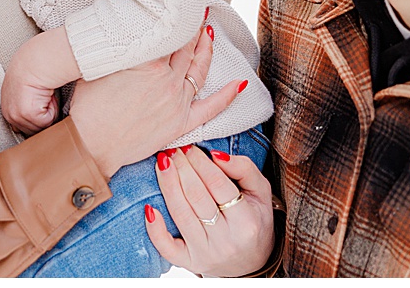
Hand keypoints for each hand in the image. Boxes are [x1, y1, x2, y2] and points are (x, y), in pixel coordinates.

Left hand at [0, 57, 58, 135]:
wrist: (33, 63)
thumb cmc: (32, 73)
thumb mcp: (23, 92)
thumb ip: (26, 106)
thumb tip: (37, 118)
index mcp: (7, 110)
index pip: (22, 128)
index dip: (35, 120)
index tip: (40, 110)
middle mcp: (9, 115)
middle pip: (33, 130)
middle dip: (43, 117)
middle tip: (43, 99)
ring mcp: (17, 116)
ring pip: (42, 126)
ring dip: (49, 112)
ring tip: (45, 95)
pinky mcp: (28, 114)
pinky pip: (48, 120)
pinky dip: (53, 108)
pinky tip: (47, 95)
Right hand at [69, 19, 240, 175]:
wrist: (91, 145)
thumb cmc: (88, 108)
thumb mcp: (97, 65)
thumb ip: (117, 47)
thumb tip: (123, 29)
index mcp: (148, 63)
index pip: (167, 32)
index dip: (173, 15)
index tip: (177, 3)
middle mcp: (167, 79)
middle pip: (185, 46)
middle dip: (191, 27)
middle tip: (196, 11)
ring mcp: (177, 101)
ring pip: (199, 69)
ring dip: (206, 49)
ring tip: (208, 33)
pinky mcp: (181, 123)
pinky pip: (212, 108)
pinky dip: (227, 95)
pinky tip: (238, 83)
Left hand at [147, 145, 274, 276]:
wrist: (251, 261)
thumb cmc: (254, 220)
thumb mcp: (261, 193)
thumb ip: (245, 169)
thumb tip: (216, 154)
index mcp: (246, 221)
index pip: (218, 184)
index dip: (200, 163)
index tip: (190, 147)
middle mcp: (225, 240)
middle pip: (196, 197)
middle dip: (182, 169)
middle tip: (173, 150)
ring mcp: (205, 253)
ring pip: (180, 214)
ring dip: (168, 185)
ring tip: (162, 163)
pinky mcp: (189, 262)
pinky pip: (167, 248)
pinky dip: (155, 229)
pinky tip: (148, 208)